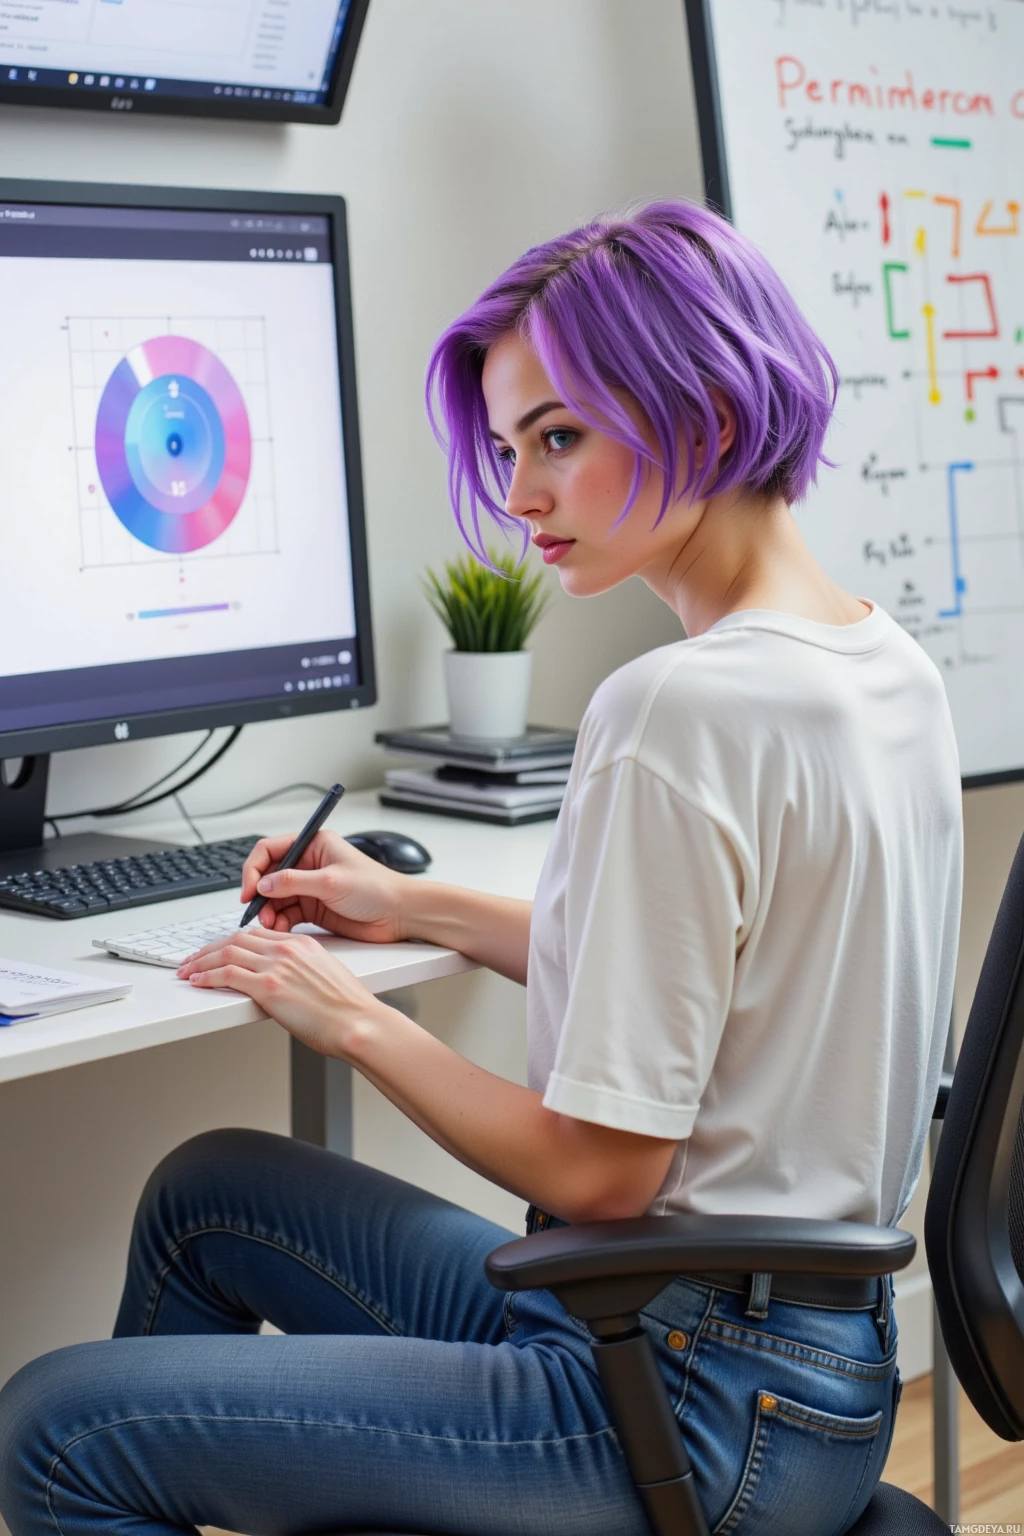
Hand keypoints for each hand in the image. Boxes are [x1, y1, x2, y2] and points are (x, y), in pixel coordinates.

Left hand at [177, 928, 386, 1058]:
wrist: (357, 1022)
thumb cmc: (348, 1008)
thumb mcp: (326, 976)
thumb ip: (302, 971)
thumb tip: (286, 982)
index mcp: (301, 944)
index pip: (255, 935)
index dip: (229, 942)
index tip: (216, 951)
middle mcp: (286, 950)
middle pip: (235, 939)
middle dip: (208, 949)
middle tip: (192, 960)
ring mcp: (275, 967)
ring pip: (225, 953)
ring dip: (200, 962)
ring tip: (186, 971)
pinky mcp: (268, 988)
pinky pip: (227, 975)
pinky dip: (207, 976)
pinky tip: (198, 981)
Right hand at [240, 830, 409, 942]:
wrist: (400, 914)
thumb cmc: (376, 888)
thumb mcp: (331, 881)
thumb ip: (294, 882)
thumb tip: (263, 885)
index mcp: (314, 845)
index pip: (270, 850)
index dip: (255, 869)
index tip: (250, 890)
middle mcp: (309, 864)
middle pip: (269, 876)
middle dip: (260, 894)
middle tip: (256, 912)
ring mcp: (311, 887)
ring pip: (276, 898)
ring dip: (268, 911)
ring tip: (270, 924)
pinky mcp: (314, 909)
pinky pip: (287, 914)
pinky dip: (280, 922)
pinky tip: (280, 929)